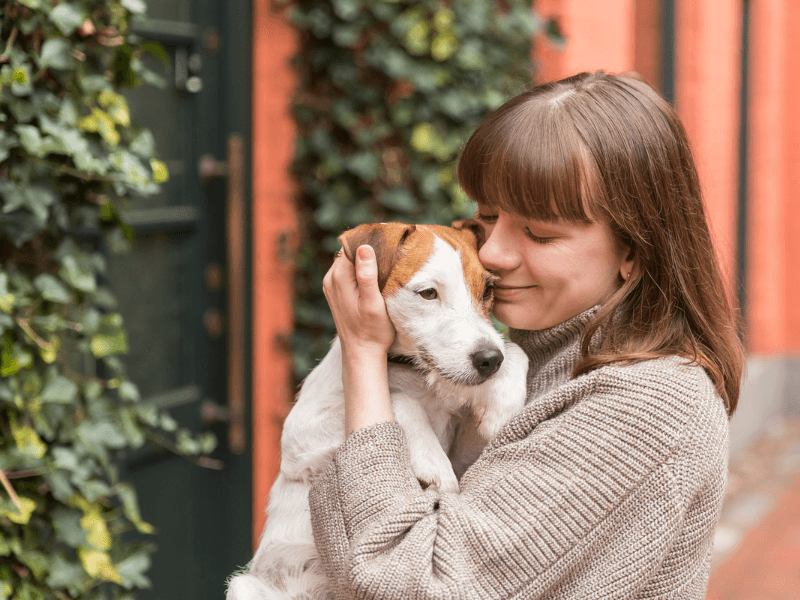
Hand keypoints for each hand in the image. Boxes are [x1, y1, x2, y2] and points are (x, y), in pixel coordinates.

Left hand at [323, 245, 395, 433]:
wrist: (362, 353)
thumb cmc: (372, 331)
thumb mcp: (373, 303)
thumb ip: (367, 275)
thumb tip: (364, 248)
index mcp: (339, 277)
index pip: (353, 245)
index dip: (371, 240)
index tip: (390, 240)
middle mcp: (331, 278)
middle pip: (351, 251)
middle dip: (370, 248)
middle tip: (393, 249)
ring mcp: (332, 285)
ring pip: (350, 260)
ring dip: (367, 259)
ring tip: (387, 261)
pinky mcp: (337, 291)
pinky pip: (349, 271)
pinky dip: (362, 269)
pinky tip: (377, 275)